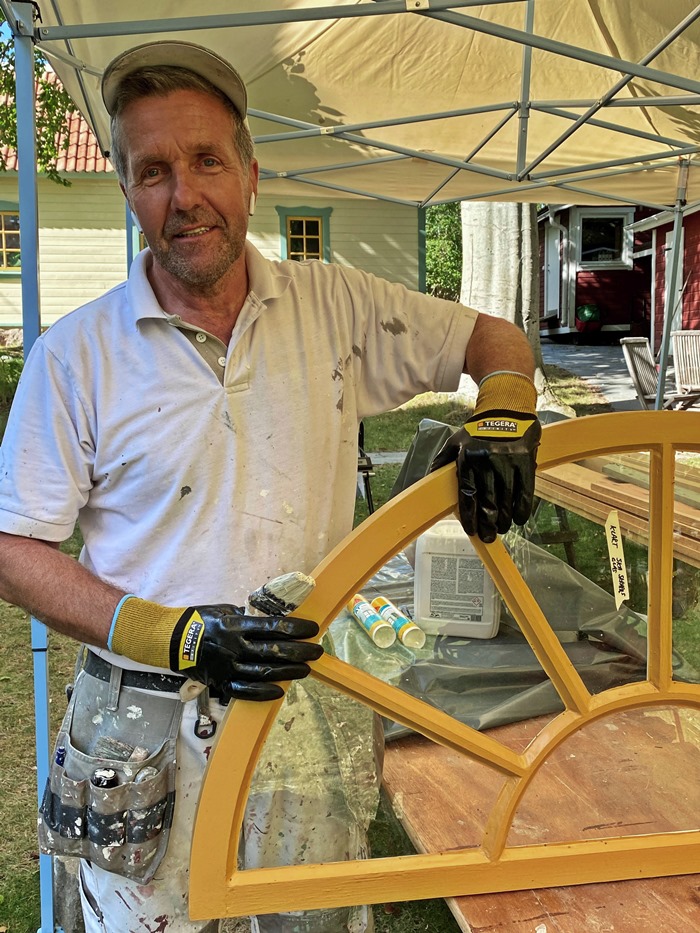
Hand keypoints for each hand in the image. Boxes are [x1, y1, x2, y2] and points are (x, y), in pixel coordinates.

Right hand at [171, 605, 322, 700]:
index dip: (297, 629)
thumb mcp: (224, 609)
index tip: (314, 629)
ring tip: (305, 669)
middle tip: (317, 651)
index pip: (273, 627)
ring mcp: (228, 667)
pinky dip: (263, 692)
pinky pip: (245, 691)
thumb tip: (271, 620)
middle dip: (300, 652)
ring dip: (288, 672)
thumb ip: (247, 617)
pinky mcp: (221, 682)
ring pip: (264, 673)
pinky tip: (279, 691)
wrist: (171, 640)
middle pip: (274, 651)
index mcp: (236, 624)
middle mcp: (234, 646)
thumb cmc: (200, 620)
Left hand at [431, 372, 540, 542]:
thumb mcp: (456, 441)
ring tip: (502, 529)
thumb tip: (428, 480)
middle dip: (488, 523)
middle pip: (488, 501)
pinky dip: (523, 508)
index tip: (470, 530)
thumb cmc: (479, 429)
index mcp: (467, 458)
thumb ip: (442, 462)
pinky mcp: (526, 461)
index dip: (468, 515)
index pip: (466, 493)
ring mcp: (508, 461)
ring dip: (505, 519)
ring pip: (507, 499)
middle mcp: (487, 460)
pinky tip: (519, 519)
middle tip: (488, 537)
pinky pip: (525, 490)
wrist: (507, 407)